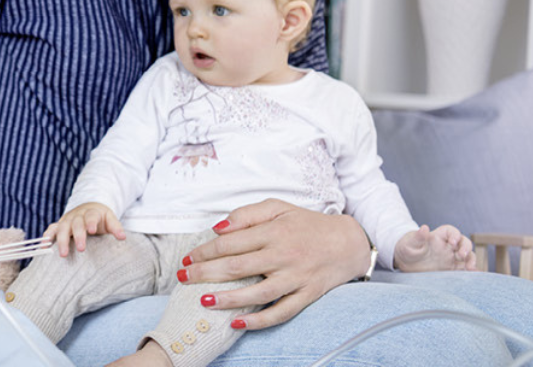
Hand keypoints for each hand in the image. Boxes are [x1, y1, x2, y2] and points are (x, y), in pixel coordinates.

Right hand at [44, 202, 125, 256]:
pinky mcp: (59, 226)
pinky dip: (46, 237)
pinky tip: (44, 246)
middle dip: (77, 236)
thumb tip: (122, 237)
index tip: (92, 230)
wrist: (88, 208)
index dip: (91, 222)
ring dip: (61, 240)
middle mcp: (76, 216)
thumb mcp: (110, 219)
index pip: (91, 216)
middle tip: (81, 249)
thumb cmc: (100, 218)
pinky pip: (51, 230)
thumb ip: (115, 227)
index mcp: (91, 213)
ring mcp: (66, 220)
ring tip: (63, 254)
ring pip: (62, 228)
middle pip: (75, 224)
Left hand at [179, 199, 366, 329]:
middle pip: (238, 266)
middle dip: (206, 273)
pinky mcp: (307, 295)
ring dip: (229, 299)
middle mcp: (284, 254)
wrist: (348, 242)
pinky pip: (281, 312)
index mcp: (274, 231)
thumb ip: (246, 215)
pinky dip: (259, 320)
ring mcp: (296, 277)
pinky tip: (237, 323)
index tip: (187, 258)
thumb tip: (218, 228)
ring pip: (258, 292)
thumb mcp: (277, 208)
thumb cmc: (306, 224)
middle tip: (183, 278)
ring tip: (204, 302)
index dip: (205, 251)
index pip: (231, 242)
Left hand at [394, 224, 476, 271]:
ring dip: (471, 260)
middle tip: (461, 256)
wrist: (406, 264)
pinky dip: (471, 271)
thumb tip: (424, 228)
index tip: (453, 242)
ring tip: (470, 268)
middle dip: (466, 248)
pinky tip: (474, 275)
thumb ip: (417, 237)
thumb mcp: (409, 244)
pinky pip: (464, 269)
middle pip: (463, 242)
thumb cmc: (407, 250)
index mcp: (438, 237)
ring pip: (467, 255)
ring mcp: (451, 257)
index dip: (455, 235)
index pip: (451, 231)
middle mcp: (447, 246)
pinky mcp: (452, 269)